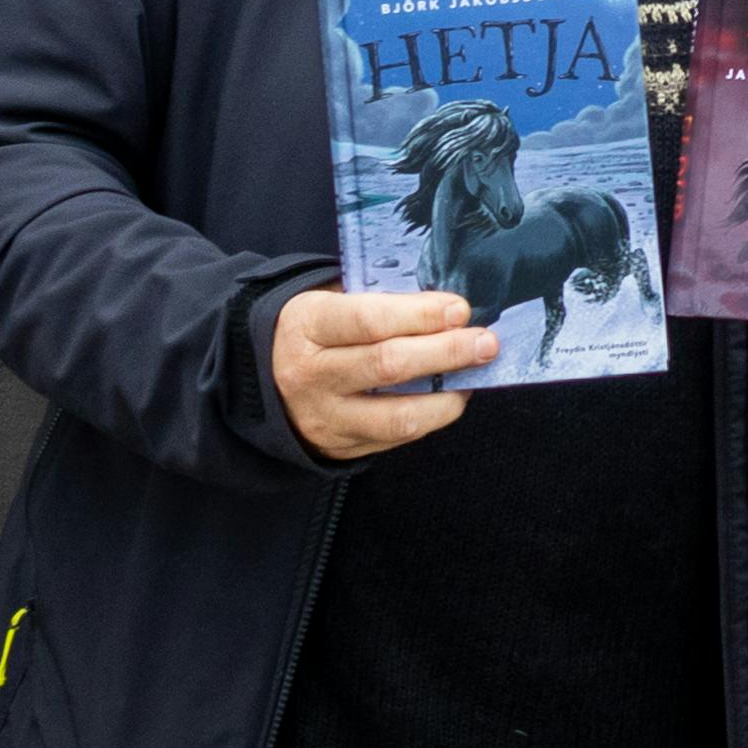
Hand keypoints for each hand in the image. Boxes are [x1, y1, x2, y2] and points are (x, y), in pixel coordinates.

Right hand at [271, 283, 498, 461]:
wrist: (261, 378)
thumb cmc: (314, 329)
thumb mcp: (330, 300)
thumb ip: (379, 301)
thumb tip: (446, 308)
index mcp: (307, 325)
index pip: (369, 321)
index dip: (420, 315)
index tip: (459, 309)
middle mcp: (312, 375)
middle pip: (388, 365)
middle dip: (446, 352)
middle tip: (486, 342)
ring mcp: (326, 417)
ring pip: (398, 415)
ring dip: (448, 395)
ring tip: (476, 374)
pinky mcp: (341, 447)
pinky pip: (397, 438)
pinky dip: (432, 417)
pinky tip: (451, 396)